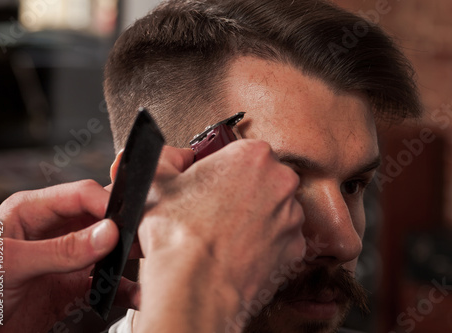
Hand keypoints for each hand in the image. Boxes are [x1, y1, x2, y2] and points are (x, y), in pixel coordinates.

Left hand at [0, 180, 137, 332]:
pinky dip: (122, 288)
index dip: (107, 204)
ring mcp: (67, 259)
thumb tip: (107, 233)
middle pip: (102, 218)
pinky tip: (135, 294)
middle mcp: (56, 230)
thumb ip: (60, 249)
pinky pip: (105, 283)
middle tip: (149, 237)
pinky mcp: (72, 287)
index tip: (126, 221)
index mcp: (35, 210)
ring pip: (109, 249)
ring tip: (151, 263)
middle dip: (127, 226)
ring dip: (130, 257)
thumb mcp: (9, 264)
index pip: (82, 194)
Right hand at [136, 141, 305, 331]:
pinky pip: (282, 241)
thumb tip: (177, 157)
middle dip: (245, 193)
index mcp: (253, 155)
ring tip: (227, 236)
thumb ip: (168, 157)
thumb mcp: (155, 180)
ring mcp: (292, 217)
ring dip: (257, 219)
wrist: (194, 285)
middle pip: (265, 181)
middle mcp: (281, 182)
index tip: (214, 186)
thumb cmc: (178, 234)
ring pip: (276, 211)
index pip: (244, 153)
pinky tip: (240, 253)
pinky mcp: (295, 249)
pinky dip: (266, 246)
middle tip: (218, 212)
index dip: (226, 170)